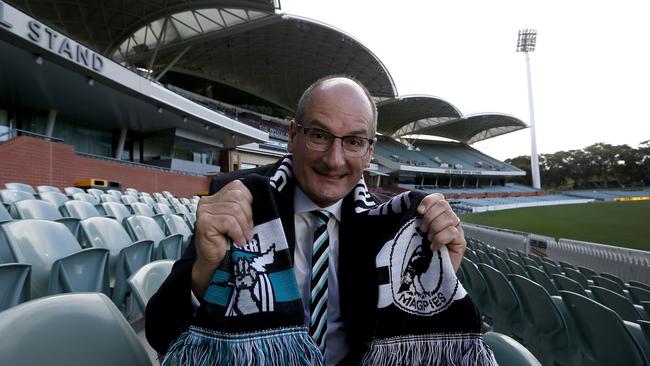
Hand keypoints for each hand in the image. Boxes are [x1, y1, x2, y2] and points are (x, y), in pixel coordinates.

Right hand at [191, 180, 253, 296]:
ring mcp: (204, 211)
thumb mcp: (239, 220)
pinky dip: (237, 233)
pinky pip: (229, 222)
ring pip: (234, 210)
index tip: (250, 219)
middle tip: (247, 231)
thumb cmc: (229, 241)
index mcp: (216, 196)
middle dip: (247, 215)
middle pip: (237, 197)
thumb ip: (244, 207)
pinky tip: (237, 241)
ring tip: (243, 238)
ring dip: (243, 227)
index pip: (237, 187)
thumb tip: (261, 200)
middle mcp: (207, 201)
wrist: (215, 263)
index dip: (249, 202)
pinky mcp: (204, 222)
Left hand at [417, 193, 465, 271]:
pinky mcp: (461, 243)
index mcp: (439, 215)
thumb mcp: (415, 232)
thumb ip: (416, 219)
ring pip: (450, 217)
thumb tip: (414, 207)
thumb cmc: (419, 252)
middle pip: (444, 205)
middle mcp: (450, 220)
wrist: (428, 275)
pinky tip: (433, 248)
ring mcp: (457, 231)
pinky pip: (452, 232)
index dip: (429, 201)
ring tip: (428, 240)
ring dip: (434, 229)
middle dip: (430, 217)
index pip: (439, 198)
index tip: (418, 212)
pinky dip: (440, 239)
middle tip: (422, 231)